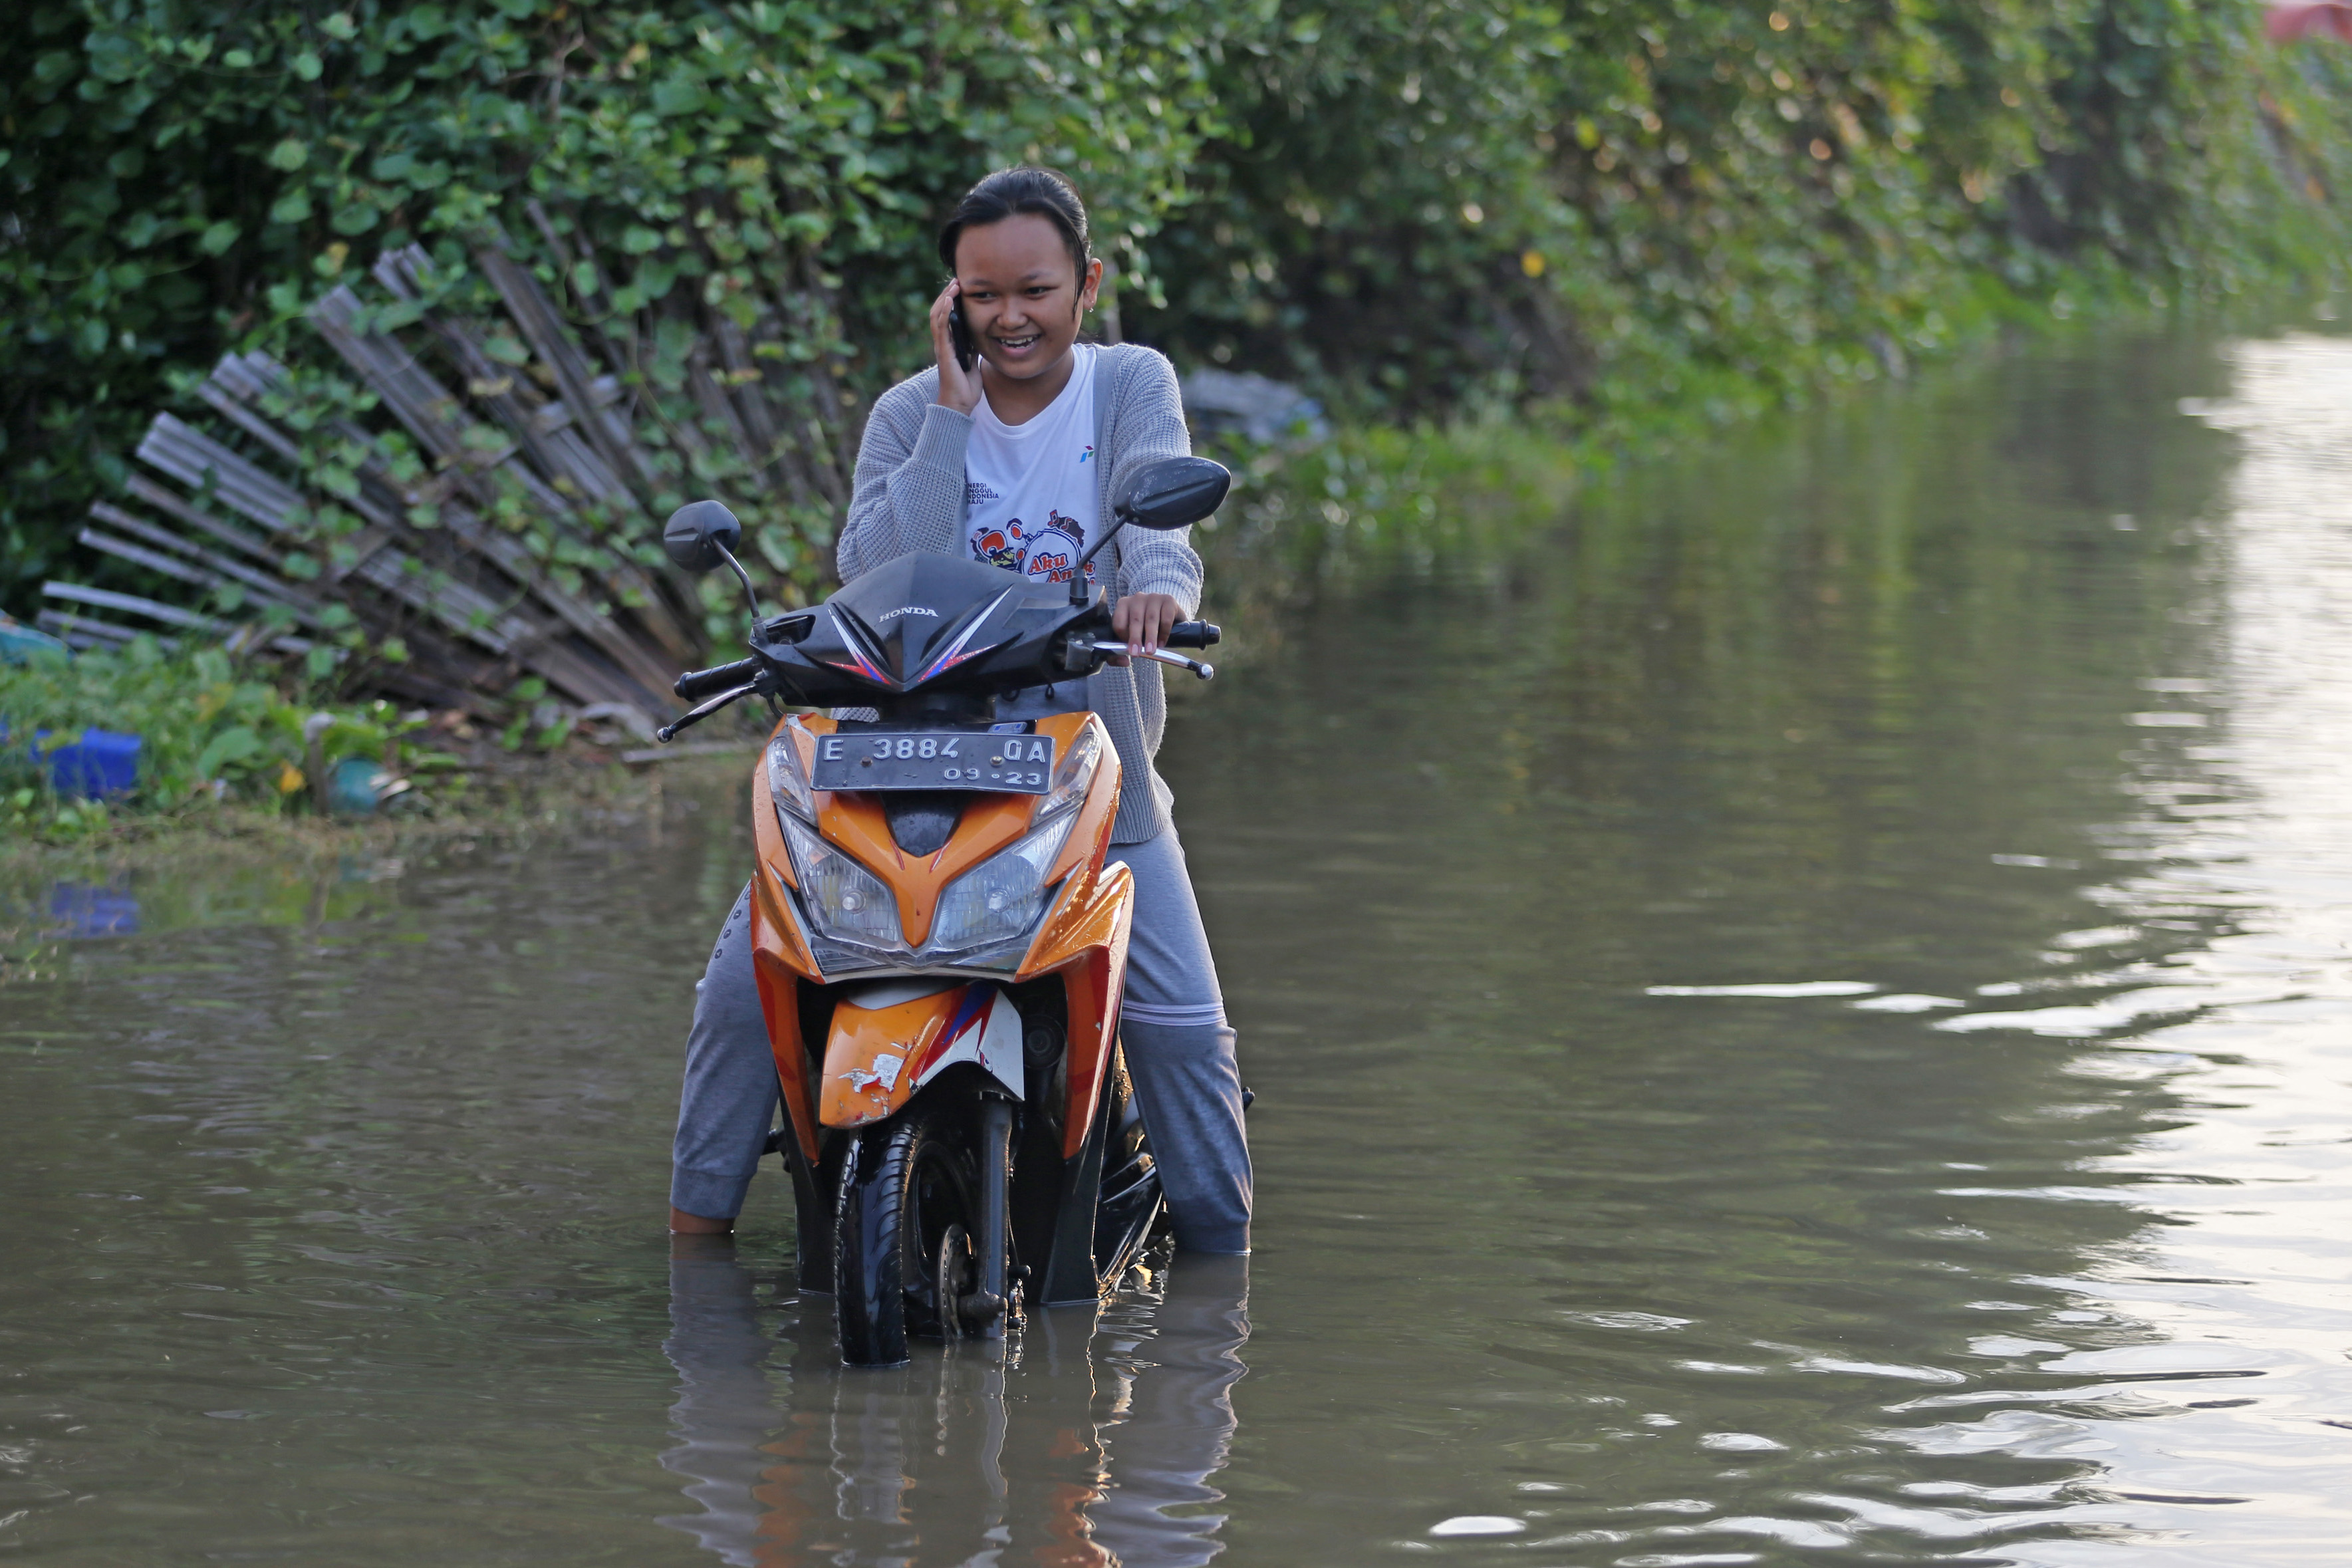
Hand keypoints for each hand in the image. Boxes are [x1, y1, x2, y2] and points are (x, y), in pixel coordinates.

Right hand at [931, 279, 980, 414]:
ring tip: (953, 285)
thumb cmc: (966, 387)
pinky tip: (948, 301)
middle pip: (939, 312)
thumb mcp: (974, 361)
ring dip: (945, 298)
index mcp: (949, 344)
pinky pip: (941, 328)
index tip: (960, 286)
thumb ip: (973, 348)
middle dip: (948, 294)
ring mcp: (941, 346)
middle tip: (957, 280)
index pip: (946, 316)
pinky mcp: (943, 352)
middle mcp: (943, 343)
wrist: (960, 405)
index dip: (951, 300)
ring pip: (937, 316)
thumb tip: (981, 336)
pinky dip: (943, 312)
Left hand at [1111, 592, 1182, 663]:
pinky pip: (1166, 618)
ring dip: (1150, 637)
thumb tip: (1124, 661)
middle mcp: (1137, 598)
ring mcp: (1153, 597)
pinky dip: (1164, 632)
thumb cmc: (1146, 627)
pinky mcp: (1168, 599)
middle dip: (1135, 638)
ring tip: (1150, 651)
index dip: (1122, 637)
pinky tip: (1162, 643)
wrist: (1168, 614)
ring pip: (1150, 619)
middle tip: (1136, 653)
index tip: (1128, 648)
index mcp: (1123, 605)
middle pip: (1135, 620)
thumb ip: (1123, 649)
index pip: (1119, 621)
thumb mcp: (1133, 634)